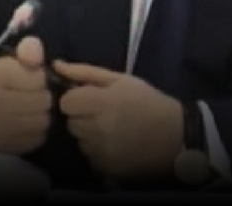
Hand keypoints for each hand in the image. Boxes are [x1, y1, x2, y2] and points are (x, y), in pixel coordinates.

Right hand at [0, 36, 52, 153]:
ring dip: (44, 115)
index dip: (41, 79)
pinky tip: (29, 125)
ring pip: (43, 120)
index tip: (34, 80)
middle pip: (43, 100)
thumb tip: (35, 48)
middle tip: (37, 97)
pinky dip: (39, 132)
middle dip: (45, 98)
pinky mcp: (8, 145)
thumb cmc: (6, 86)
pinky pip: (38, 137)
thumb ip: (28, 51)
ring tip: (34, 111)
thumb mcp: (14, 63)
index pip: (38, 78)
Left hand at [54, 60, 182, 179]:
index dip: (76, 99)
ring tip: (112, 130)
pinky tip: (115, 145)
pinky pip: (89, 156)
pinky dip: (98, 151)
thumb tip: (56, 65)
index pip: (66, 103)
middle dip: (83, 117)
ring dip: (89, 135)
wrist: (175, 136)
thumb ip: (85, 72)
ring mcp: (100, 151)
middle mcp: (96, 128)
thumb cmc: (147, 102)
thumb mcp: (120, 80)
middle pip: (71, 122)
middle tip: (104, 114)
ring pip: (79, 140)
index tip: (90, 100)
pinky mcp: (105, 167)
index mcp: (100, 102)